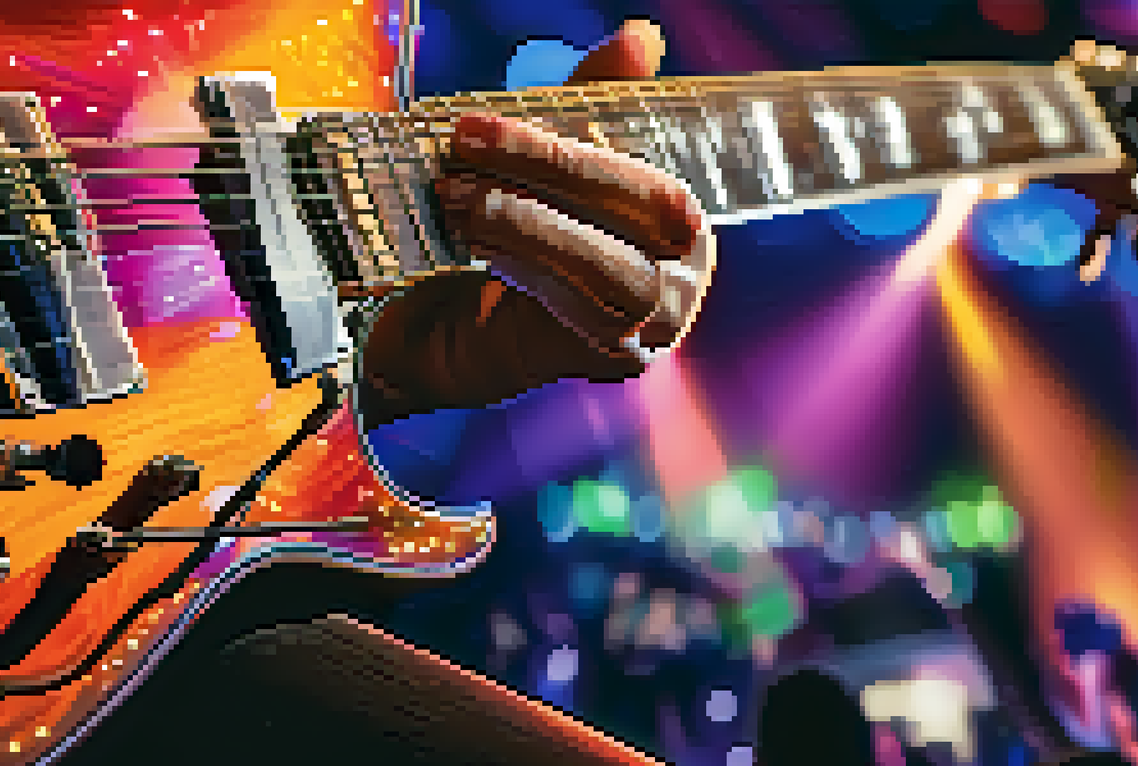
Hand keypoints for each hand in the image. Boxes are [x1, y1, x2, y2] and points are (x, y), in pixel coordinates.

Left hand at [432, 19, 715, 358]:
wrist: (453, 324)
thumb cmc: (513, 230)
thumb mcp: (547, 156)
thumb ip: (592, 99)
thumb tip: (642, 35)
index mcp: (679, 210)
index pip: (639, 173)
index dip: (564, 146)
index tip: (481, 124)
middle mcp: (685, 265)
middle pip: (637, 214)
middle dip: (547, 175)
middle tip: (461, 153)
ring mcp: (659, 320)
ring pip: (612, 267)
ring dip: (531, 228)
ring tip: (462, 204)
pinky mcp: (620, 358)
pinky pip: (586, 314)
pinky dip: (531, 274)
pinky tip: (482, 251)